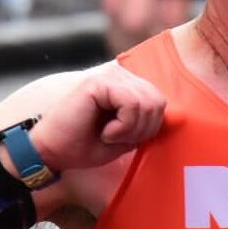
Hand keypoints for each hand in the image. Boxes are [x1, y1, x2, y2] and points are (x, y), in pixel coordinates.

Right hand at [27, 62, 165, 171]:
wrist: (52, 152)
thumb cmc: (85, 146)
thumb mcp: (126, 136)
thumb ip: (146, 122)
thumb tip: (175, 117)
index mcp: (129, 86)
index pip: (160, 103)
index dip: (149, 129)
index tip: (125, 139)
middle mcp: (121, 75)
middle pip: (158, 102)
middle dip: (142, 130)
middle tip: (116, 138)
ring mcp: (110, 75)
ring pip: (147, 103)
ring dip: (130, 130)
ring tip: (108, 134)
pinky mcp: (99, 82)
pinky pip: (131, 104)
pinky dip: (122, 127)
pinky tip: (104, 131)